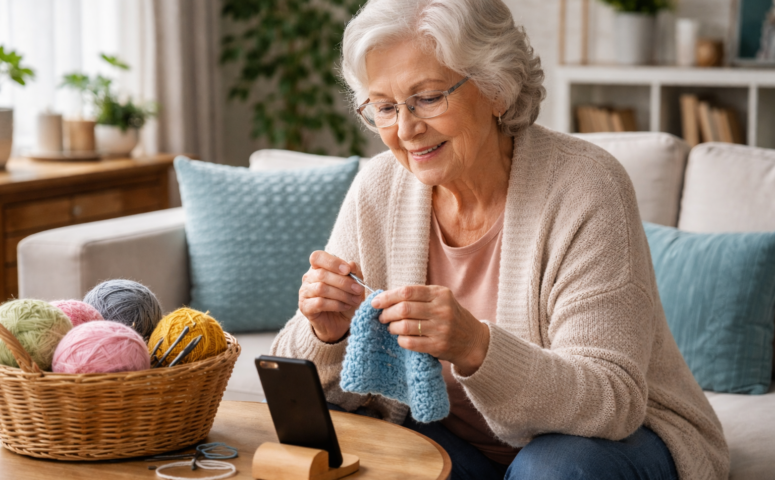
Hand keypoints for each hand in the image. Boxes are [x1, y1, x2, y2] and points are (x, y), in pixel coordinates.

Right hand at [299, 251, 365, 342]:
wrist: (340, 322)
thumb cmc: (346, 299)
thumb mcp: (354, 284)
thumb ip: (354, 273)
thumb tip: (351, 264)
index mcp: (318, 267)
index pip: (317, 257)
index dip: (332, 262)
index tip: (347, 270)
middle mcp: (308, 278)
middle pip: (322, 274)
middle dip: (344, 282)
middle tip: (358, 289)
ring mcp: (304, 292)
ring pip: (321, 288)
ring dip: (342, 294)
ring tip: (354, 300)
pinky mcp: (305, 307)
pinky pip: (319, 303)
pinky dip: (336, 304)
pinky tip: (345, 306)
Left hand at [372, 285, 489, 376]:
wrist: (472, 340)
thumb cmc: (450, 317)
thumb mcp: (440, 300)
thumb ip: (418, 297)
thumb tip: (386, 297)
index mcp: (440, 294)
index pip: (407, 292)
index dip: (388, 297)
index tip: (376, 302)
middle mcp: (441, 309)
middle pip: (404, 309)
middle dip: (387, 313)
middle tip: (382, 317)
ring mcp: (441, 328)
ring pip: (405, 326)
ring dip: (392, 327)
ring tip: (391, 327)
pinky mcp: (438, 345)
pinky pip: (410, 342)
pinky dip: (400, 340)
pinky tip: (401, 338)